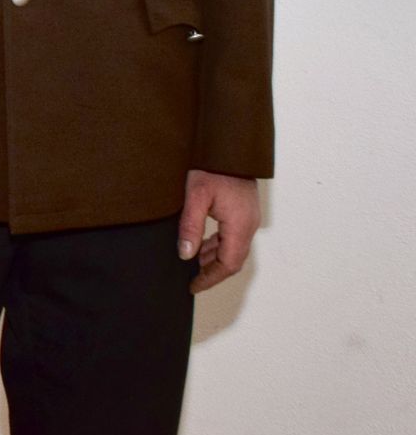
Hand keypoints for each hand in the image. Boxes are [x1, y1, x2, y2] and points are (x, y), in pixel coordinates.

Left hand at [179, 169, 260, 292]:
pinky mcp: (244, 212)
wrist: (229, 147)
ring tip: (193, 265)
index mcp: (240, 226)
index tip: (194, 287)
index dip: (210, 278)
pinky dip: (219, 246)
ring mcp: (249, 219)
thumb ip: (190, 227)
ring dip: (215, 259)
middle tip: (192, 280)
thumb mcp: (195, 197)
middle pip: (233, 260)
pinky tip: (203, 245)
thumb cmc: (212, 168)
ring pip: (233, 249)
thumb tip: (185, 255)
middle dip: (213, 272)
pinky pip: (233, 237)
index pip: (228, 264)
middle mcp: (249, 226)